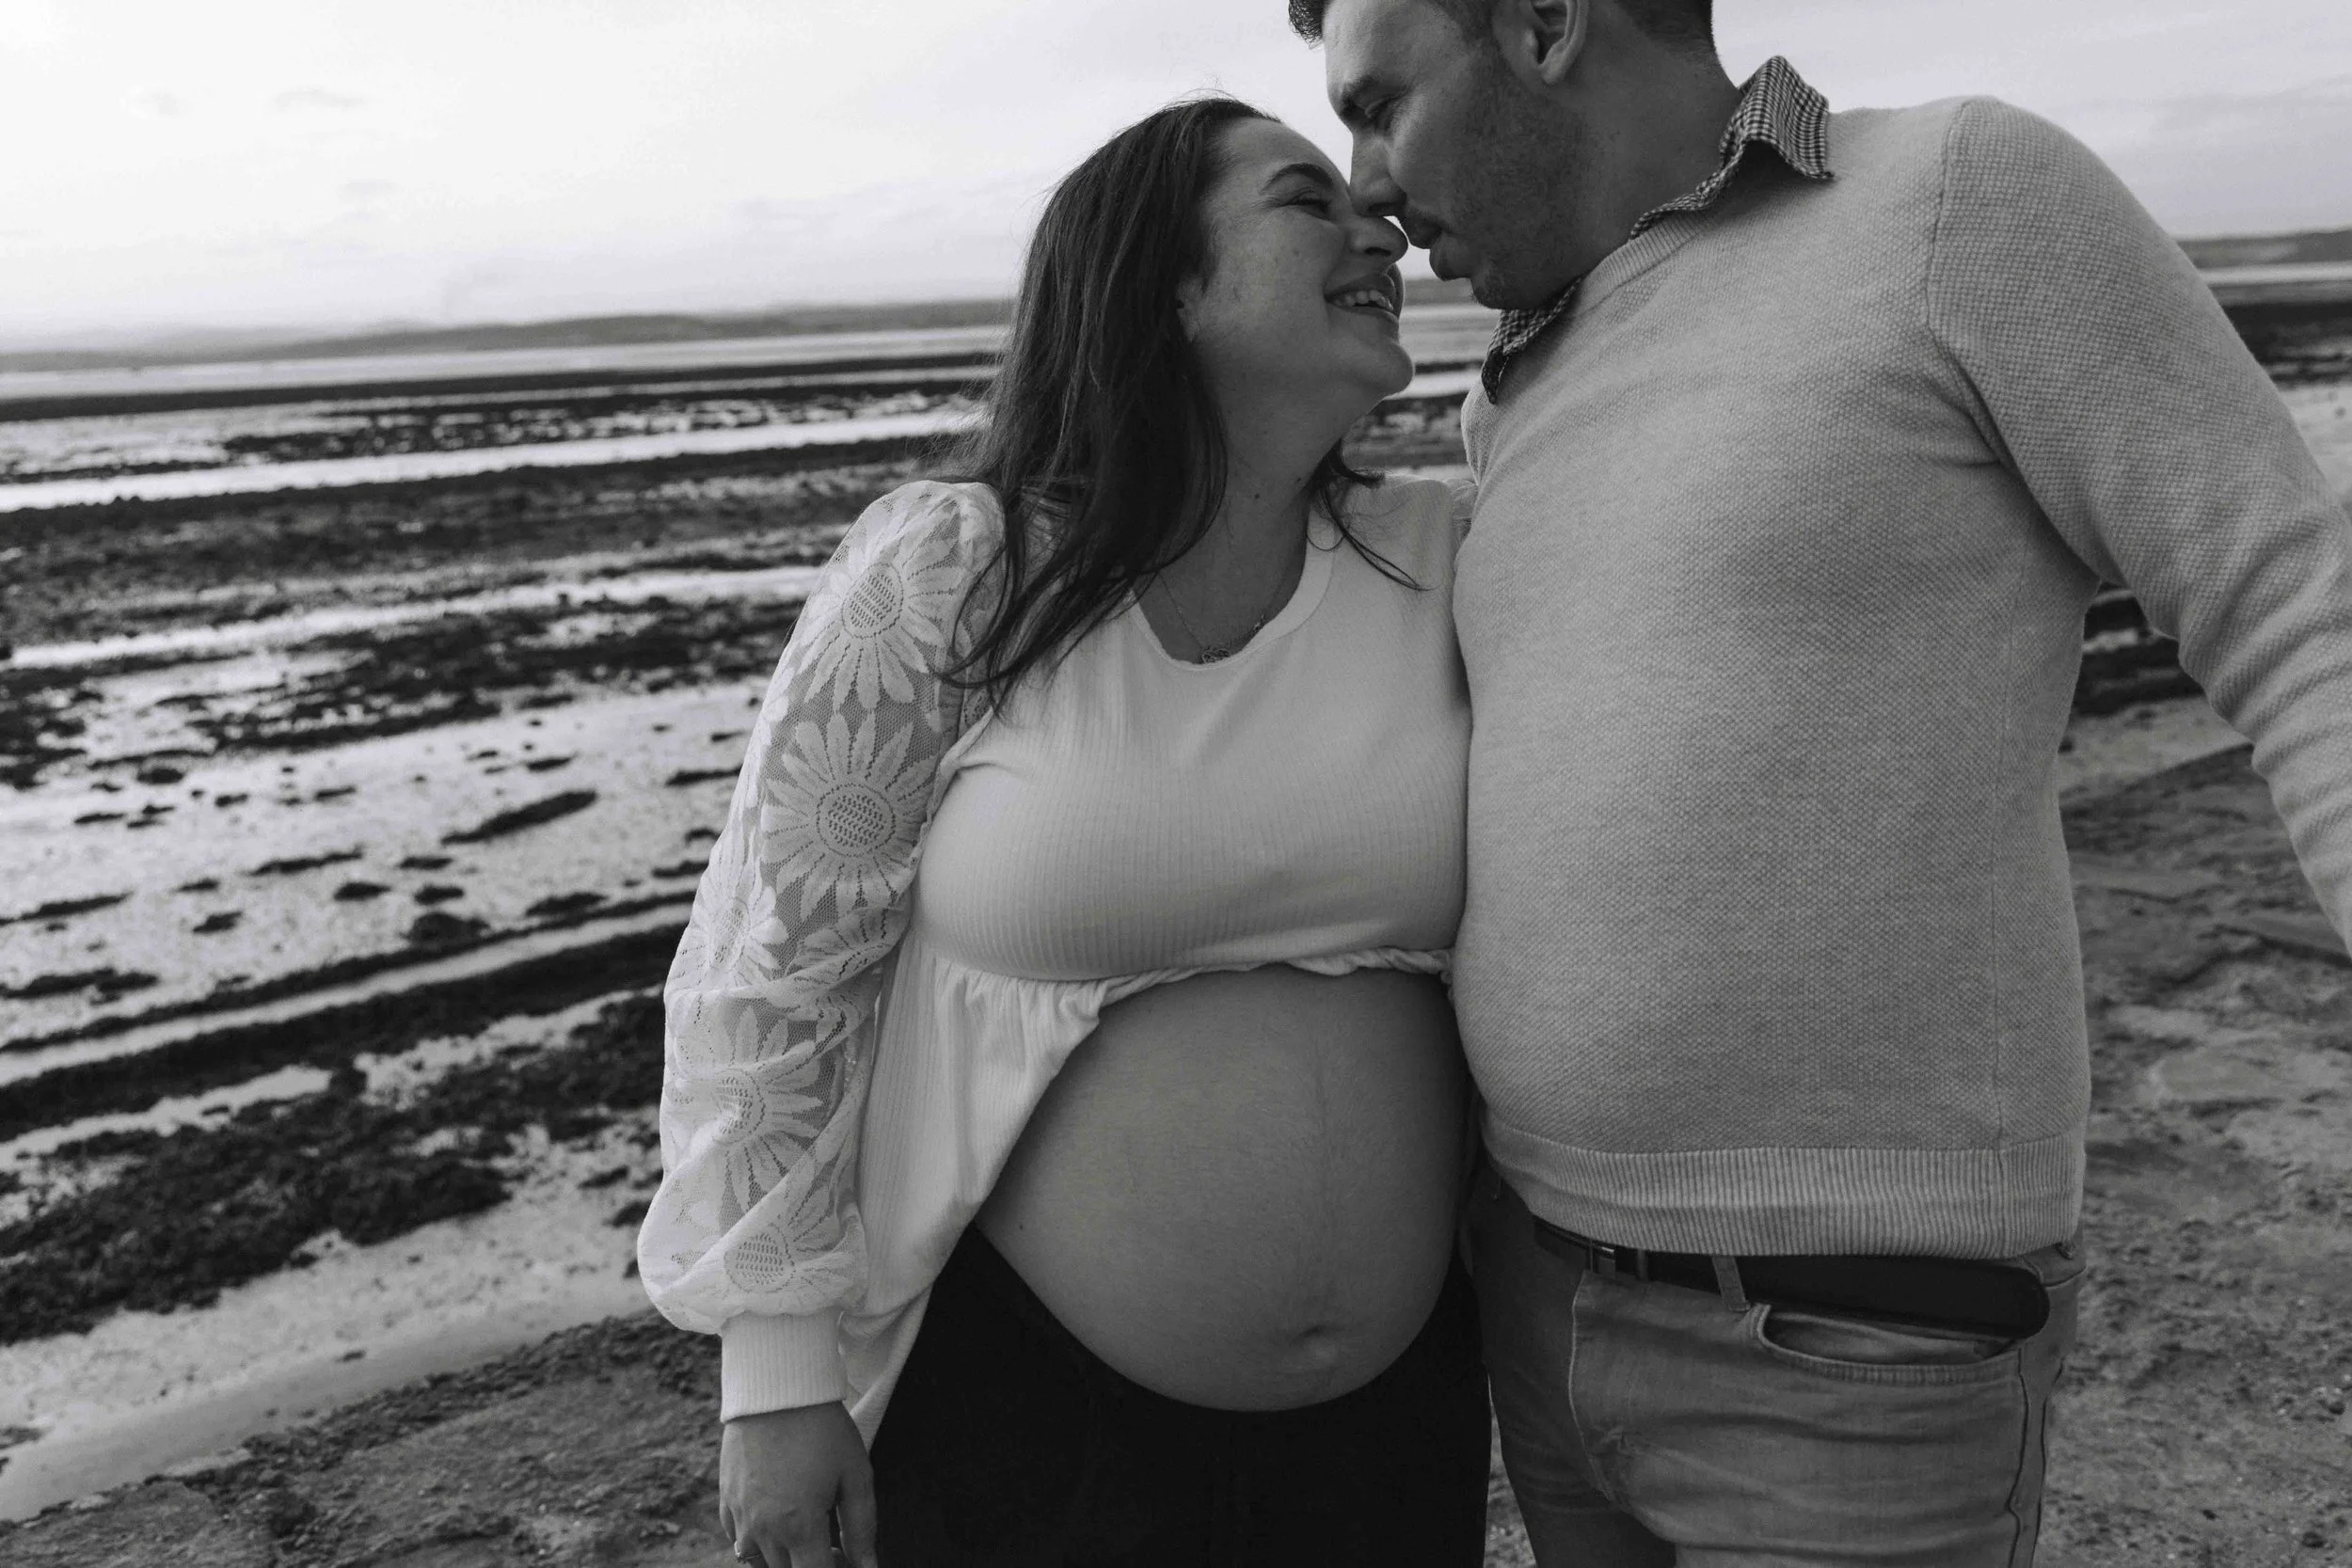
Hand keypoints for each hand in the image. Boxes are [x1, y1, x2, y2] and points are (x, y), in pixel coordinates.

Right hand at [719, 1401, 877, 1567]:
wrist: (776, 1388)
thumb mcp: (855, 1474)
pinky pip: (739, 1540)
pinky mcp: (725, 1501)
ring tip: (805, 1528)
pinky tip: (778, 1517)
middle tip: (831, 1543)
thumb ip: (862, 1527)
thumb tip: (867, 1565)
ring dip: (783, 1556)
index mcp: (799, 1527)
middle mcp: (764, 1530)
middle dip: (810, 1564)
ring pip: (759, 1562)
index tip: (844, 1558)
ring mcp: (740, 1517)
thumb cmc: (822, 1428)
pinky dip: (757, 1540)